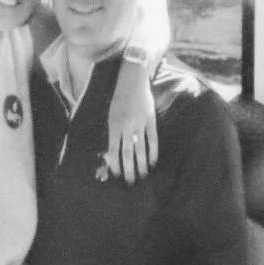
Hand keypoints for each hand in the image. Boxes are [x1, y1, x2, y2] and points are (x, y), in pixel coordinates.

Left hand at [104, 62, 158, 183]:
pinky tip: (153, 162)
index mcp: (113, 126)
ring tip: (143, 176)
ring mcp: (139, 124)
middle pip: (127, 153)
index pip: (113, 151)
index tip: (116, 175)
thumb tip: (114, 153)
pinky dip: (153, 152)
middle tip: (130, 182)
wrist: (132, 82)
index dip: (115, 165)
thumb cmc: (119, 100)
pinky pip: (152, 139)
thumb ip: (113, 133)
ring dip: (141, 164)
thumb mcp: (111, 116)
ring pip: (140, 149)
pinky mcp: (150, 120)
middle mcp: (126, 126)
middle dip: (129, 170)